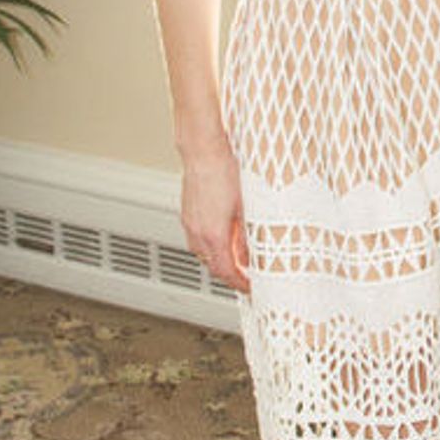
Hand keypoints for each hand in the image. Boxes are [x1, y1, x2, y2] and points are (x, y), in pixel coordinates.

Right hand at [180, 147, 251, 293]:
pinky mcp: (188, 214)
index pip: (226, 272)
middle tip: (247, 275)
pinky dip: (211, 245)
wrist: (204, 151)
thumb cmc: (225, 172)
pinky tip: (223, 236)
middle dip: (230, 274)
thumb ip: (248, 236)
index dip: (240, 283)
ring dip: (220, 260)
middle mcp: (198, 232)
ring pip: (204, 254)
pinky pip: (198, 239)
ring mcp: (190, 223)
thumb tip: (252, 255)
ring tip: (238, 257)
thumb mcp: (246, 208)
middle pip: (213, 266)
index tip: (251, 288)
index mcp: (213, 235)